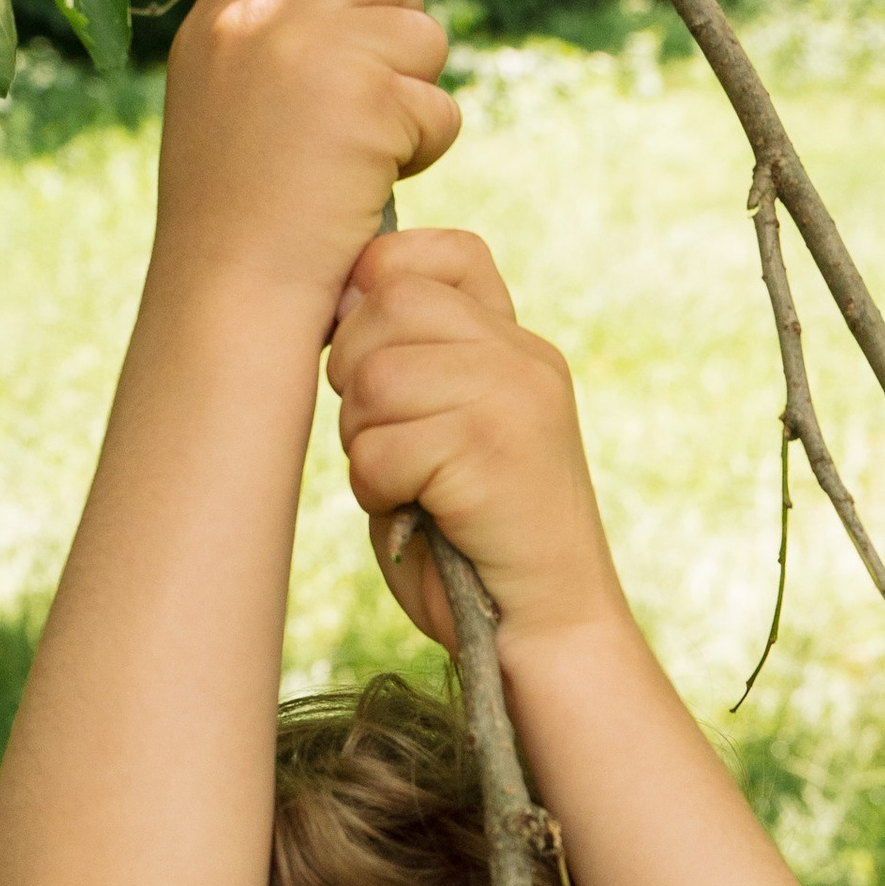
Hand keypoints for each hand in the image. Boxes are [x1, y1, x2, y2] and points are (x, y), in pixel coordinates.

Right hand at [152, 0, 457, 318]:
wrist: (230, 302)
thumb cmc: (233, 237)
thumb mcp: (226, 116)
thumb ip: (273, 47)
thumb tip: (363, 6)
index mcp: (218, 22)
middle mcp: (261, 19)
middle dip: (401, 26)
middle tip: (378, 103)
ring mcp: (312, 51)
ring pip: (420, 33)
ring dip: (415, 97)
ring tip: (363, 163)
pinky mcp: (366, 98)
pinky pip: (437, 103)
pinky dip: (424, 150)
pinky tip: (374, 188)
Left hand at [326, 229, 630, 663]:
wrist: (544, 630)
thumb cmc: (473, 546)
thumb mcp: (442, 436)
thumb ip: (404, 370)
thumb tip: (340, 302)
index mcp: (515, 345)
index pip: (441, 255)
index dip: (383, 291)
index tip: (377, 364)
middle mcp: (522, 355)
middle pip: (387, 305)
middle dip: (355, 380)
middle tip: (386, 445)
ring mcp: (513, 397)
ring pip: (375, 379)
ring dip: (365, 446)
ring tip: (405, 487)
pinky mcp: (491, 449)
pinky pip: (380, 449)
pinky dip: (377, 493)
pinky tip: (416, 516)